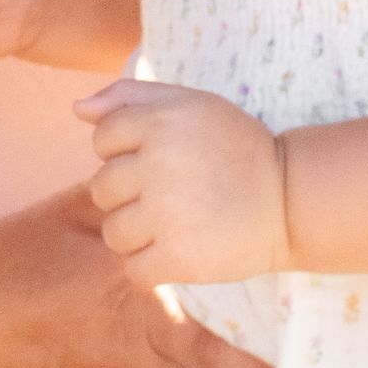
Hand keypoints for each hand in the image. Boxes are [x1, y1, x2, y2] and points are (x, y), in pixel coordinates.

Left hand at [79, 77, 289, 286]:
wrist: (290, 198)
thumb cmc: (236, 148)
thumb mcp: (191, 103)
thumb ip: (131, 97)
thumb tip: (77, 109)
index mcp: (159, 121)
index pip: (102, 140)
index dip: (126, 154)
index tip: (161, 162)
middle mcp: (158, 163)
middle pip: (102, 189)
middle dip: (129, 196)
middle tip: (173, 196)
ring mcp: (167, 212)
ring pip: (114, 232)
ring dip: (138, 235)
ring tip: (175, 225)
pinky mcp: (180, 257)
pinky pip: (134, 270)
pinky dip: (150, 269)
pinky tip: (176, 255)